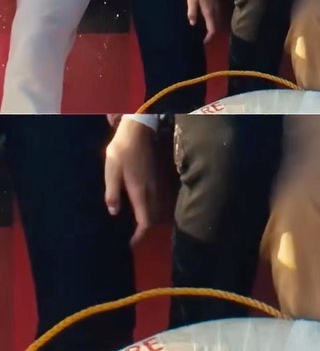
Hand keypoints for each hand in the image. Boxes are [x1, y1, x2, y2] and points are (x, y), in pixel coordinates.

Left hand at [105, 118, 157, 244]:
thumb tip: (114, 213)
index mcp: (140, 193)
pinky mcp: (155, 176)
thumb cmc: (122, 150)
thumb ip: (112, 193)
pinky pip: (154, 199)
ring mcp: (155, 183)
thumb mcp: (111, 171)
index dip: (139, 236)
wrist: (138, 128)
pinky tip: (135, 205)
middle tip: (129, 236)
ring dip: (146, 219)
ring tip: (131, 224)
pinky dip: (147, 208)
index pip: (145, 222)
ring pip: (155, 209)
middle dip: (143, 230)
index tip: (129, 244)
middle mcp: (151, 191)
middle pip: (152, 218)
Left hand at [187, 0, 220, 43]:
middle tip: (201, 37)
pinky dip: (211, 19)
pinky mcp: (217, 0)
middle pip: (216, 26)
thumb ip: (192, 11)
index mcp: (209, 11)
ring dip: (211, 26)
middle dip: (210, 33)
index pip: (212, 29)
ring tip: (201, 29)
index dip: (209, 37)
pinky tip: (203, 17)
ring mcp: (217, 5)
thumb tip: (193, 24)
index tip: (203, 42)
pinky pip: (215, 14)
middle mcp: (215, 10)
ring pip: (216, 20)